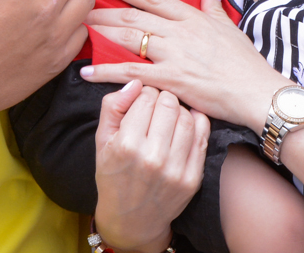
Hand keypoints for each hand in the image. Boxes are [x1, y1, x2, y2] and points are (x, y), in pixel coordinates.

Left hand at [81, 0, 288, 132]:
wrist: (256, 91)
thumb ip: (214, 6)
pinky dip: (106, 71)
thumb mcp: (230, 27)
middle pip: (134, 16)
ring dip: (102, 34)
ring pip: (129, 38)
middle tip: (82, 7)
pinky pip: (131, 73)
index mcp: (192, 17)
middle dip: (105, 10)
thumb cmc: (246, 63)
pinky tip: (87, 72)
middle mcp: (179, 31)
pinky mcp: (169, 80)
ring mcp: (173, 55)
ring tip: (80, 30)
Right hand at [93, 80, 209, 252]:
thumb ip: (112, 107)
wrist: (131, 220)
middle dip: (162, 99)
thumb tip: (134, 83)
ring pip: (187, 117)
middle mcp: (152, 157)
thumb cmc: (113, 176)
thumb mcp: (102, 140)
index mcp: (126, 145)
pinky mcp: (192, 178)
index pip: (146, 97)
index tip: (142, 101)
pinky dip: (196, 123)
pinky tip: (185, 124)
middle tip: (156, 106)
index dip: (144, 94)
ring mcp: (175, 169)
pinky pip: (202, 136)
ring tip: (169, 116)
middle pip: (168, 103)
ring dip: (179, 110)